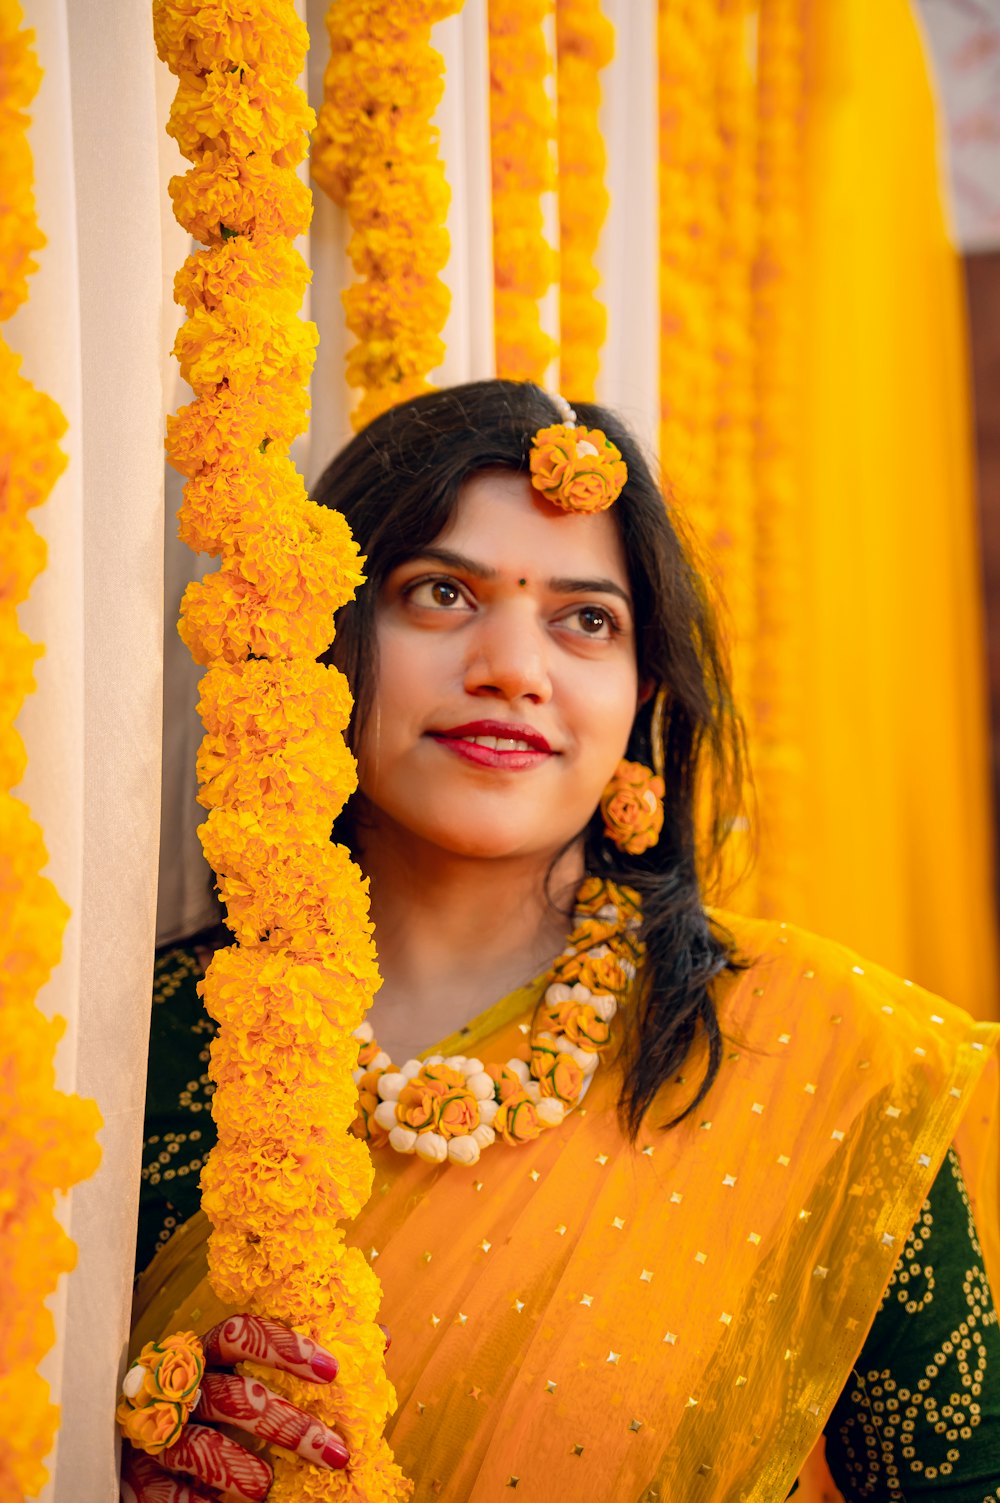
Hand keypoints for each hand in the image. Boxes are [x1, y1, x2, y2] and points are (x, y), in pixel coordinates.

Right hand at [120, 1314, 346, 1502]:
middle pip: (235, 1396)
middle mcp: (183, 1383)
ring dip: (235, 1466)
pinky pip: (165, 1489)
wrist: (149, 1449)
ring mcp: (158, 1428)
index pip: (243, 1333)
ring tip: (265, 1488)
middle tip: (335, 1452)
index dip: (285, 1347)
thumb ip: (314, 1361)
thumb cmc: (218, 1406)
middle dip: (288, 1425)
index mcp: (212, 1352)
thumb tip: (380, 1338)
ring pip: (197, 1443)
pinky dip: (193, 1501)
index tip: (333, 1370)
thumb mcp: (260, 1376)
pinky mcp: (138, 1473)